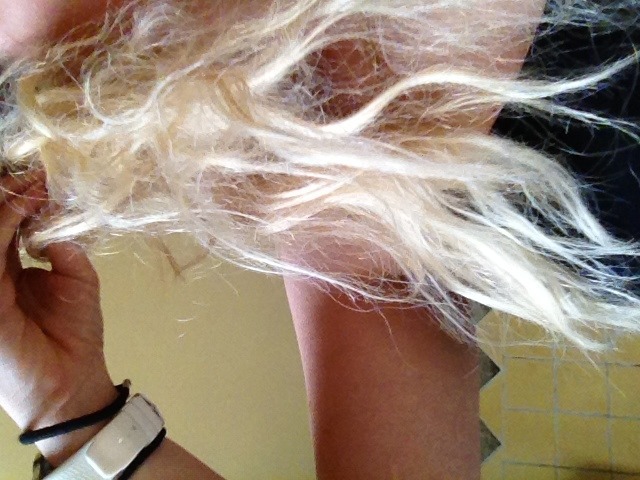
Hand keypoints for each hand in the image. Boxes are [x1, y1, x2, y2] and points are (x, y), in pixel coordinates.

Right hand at [0, 171, 116, 465]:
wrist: (72, 378)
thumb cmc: (74, 334)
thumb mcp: (78, 280)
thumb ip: (66, 249)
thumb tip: (54, 221)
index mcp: (7, 271)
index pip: (3, 226)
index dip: (18, 200)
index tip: (42, 177)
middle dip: (7, 195)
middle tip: (33, 174)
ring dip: (4, 206)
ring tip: (30, 185)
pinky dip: (2, 226)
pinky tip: (22, 208)